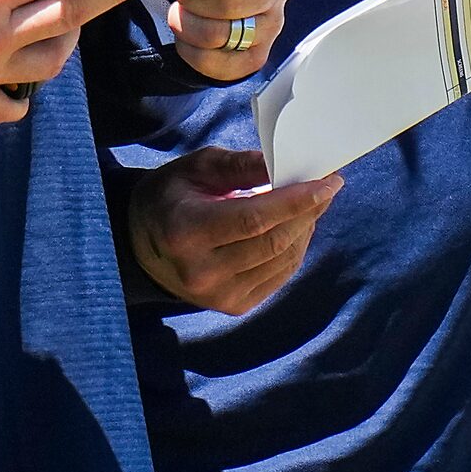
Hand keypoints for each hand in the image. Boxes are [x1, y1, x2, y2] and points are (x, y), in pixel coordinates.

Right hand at [126, 147, 340, 314]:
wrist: (142, 246)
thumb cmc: (170, 198)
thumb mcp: (195, 169)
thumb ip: (241, 166)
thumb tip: (287, 165)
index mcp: (185, 232)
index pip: (254, 218)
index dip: (296, 201)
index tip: (328, 181)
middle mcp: (201, 271)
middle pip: (274, 240)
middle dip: (308, 211)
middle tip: (327, 186)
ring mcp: (219, 295)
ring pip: (283, 259)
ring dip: (305, 228)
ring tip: (310, 204)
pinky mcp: (234, 306)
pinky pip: (280, 275)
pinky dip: (294, 248)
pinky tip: (294, 228)